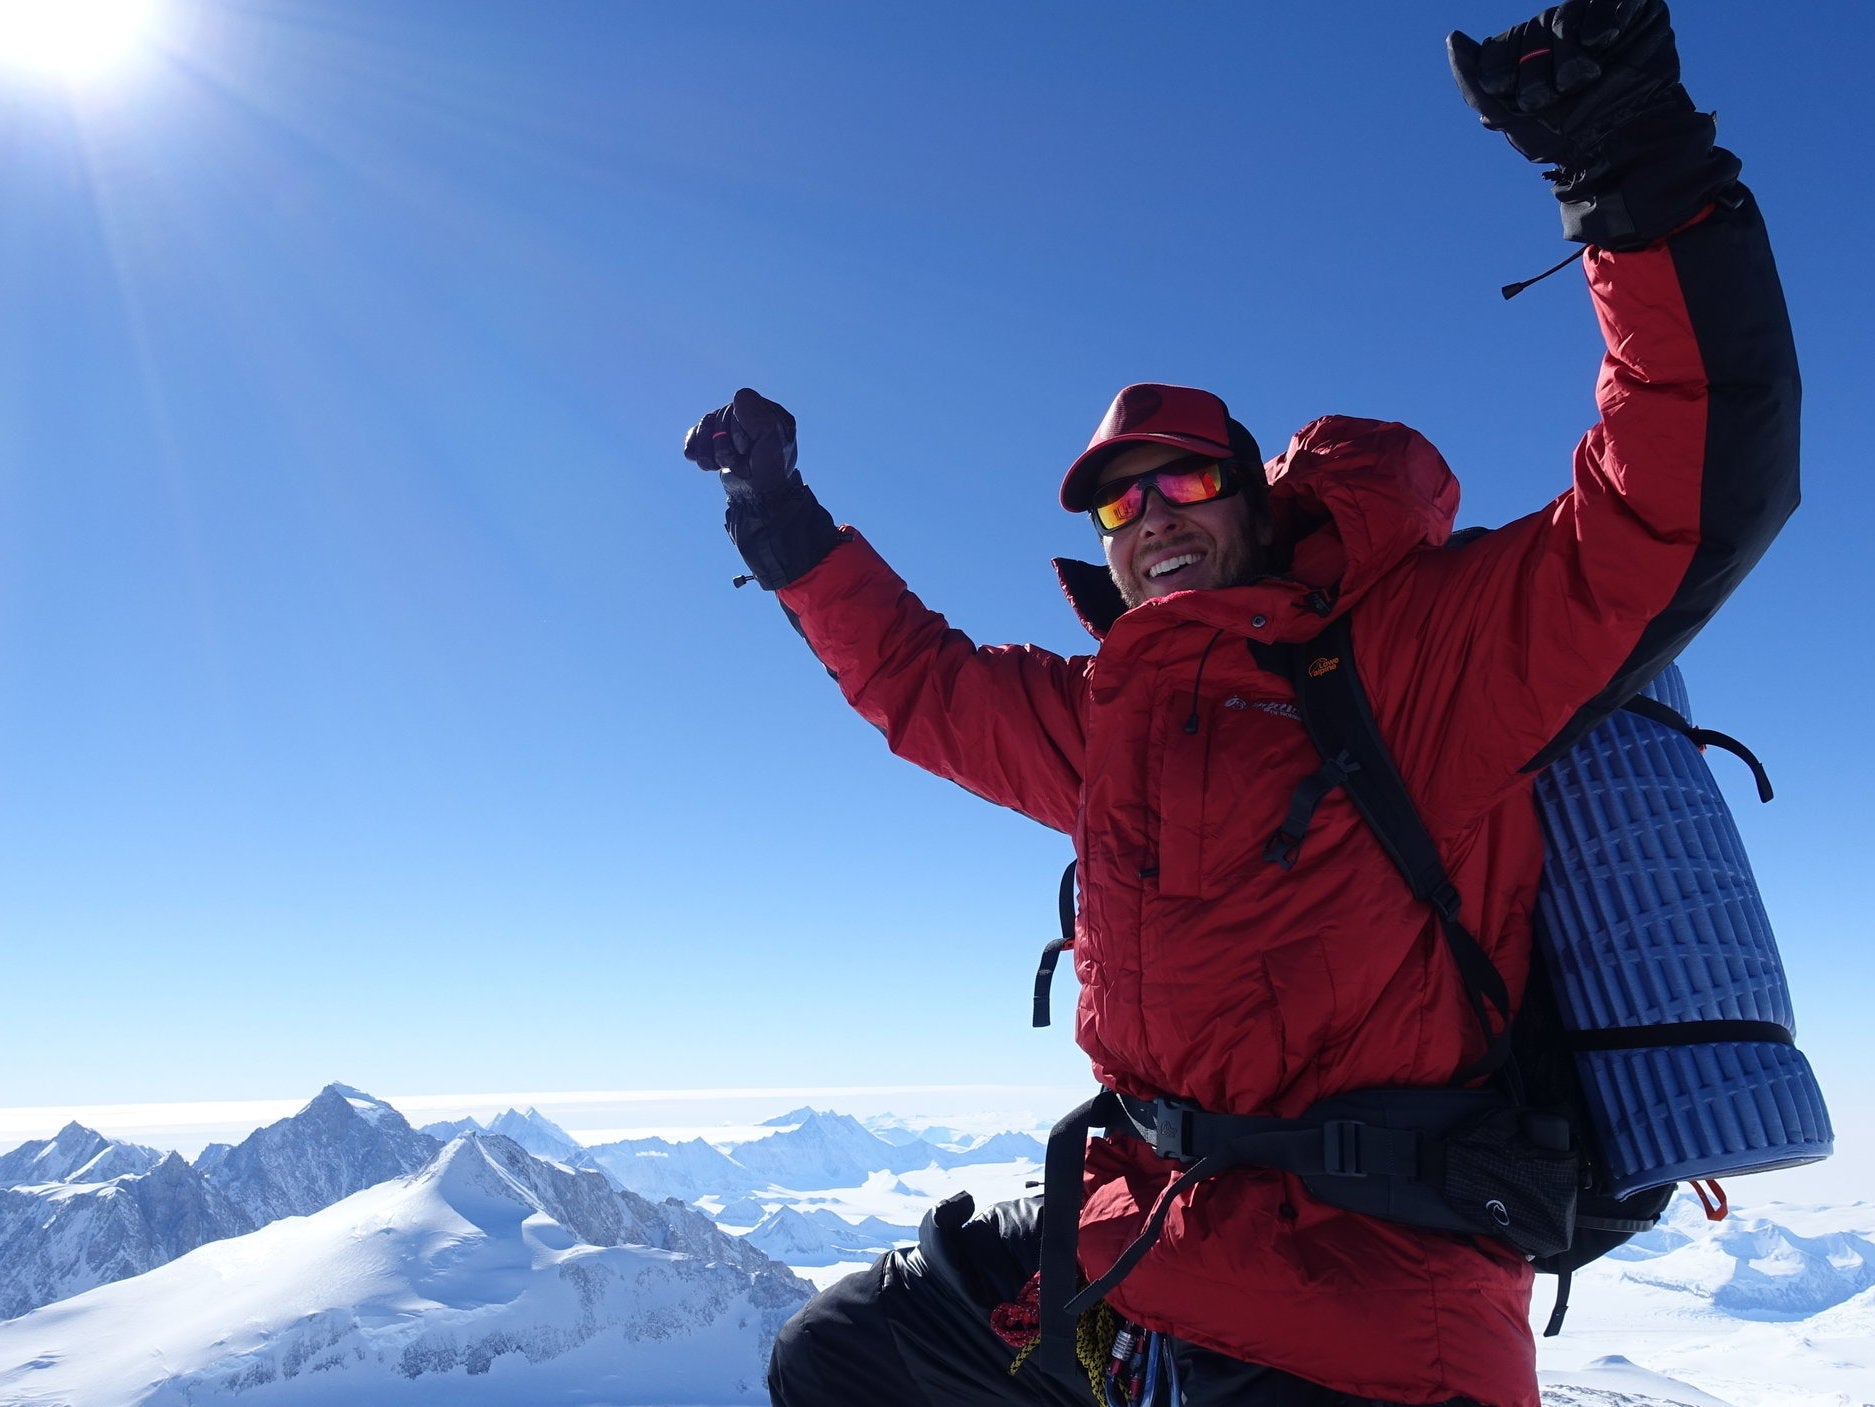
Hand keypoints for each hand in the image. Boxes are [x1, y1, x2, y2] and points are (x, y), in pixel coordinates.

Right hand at [683, 388, 797, 497]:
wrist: (757, 499)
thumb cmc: (769, 471)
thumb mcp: (770, 440)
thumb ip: (757, 414)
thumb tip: (738, 395)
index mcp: (770, 413)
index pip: (741, 403)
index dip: (737, 428)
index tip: (746, 450)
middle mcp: (752, 418)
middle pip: (721, 415)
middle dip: (721, 443)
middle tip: (735, 461)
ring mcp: (734, 431)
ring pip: (707, 424)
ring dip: (706, 448)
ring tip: (715, 465)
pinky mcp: (719, 443)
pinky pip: (697, 434)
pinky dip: (693, 446)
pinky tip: (692, 456)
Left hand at [1447, 0, 1738, 246]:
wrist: (1621, 148)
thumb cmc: (1565, 139)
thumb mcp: (1508, 116)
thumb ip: (1474, 79)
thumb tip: (1453, 38)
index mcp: (1526, 57)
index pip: (1498, 50)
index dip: (1502, 74)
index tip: (1520, 104)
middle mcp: (1557, 35)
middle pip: (1530, 32)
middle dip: (1535, 72)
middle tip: (1555, 96)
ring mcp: (1595, 20)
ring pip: (1564, 17)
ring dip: (1568, 57)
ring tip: (1583, 79)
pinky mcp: (1636, 11)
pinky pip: (1610, 0)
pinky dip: (1601, 21)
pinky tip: (1602, 43)